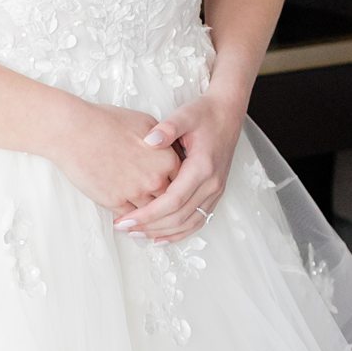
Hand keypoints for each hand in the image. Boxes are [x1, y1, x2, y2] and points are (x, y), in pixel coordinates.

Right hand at [52, 101, 181, 211]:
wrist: (75, 132)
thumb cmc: (106, 122)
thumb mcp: (145, 122)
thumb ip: (163, 140)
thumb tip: (167, 149)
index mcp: (166, 160)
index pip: (182, 180)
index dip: (176, 184)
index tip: (172, 186)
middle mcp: (155, 179)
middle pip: (167, 199)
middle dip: (164, 201)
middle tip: (162, 206)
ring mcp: (135, 193)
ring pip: (149, 212)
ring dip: (148, 215)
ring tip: (146, 217)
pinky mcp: (114, 202)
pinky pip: (129, 217)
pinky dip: (129, 219)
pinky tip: (128, 219)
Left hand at [113, 87, 244, 241]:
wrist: (228, 112)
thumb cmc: (204, 113)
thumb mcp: (185, 115)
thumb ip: (168, 127)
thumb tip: (150, 139)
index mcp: (203, 167)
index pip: (172, 201)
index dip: (148, 214)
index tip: (125, 220)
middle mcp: (212, 184)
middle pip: (179, 217)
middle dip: (149, 226)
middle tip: (123, 228)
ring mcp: (216, 191)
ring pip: (189, 223)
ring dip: (162, 233)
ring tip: (136, 235)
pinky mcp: (215, 193)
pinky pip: (198, 221)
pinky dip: (179, 233)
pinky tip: (160, 238)